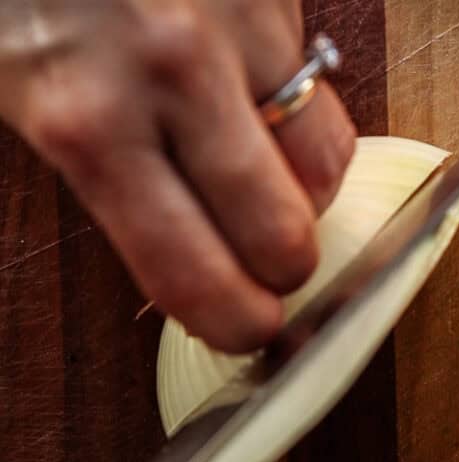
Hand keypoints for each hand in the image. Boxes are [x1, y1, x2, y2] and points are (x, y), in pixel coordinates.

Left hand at [0, 1, 356, 352]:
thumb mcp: (14, 91)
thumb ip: (97, 181)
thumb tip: (178, 266)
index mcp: (84, 122)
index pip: (197, 274)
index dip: (238, 324)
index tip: (250, 331)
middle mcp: (171, 78)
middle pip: (285, 235)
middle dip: (283, 268)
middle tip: (263, 261)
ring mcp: (234, 30)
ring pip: (325, 168)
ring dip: (304, 194)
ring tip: (264, 177)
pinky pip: (319, 91)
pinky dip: (298, 118)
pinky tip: (256, 103)